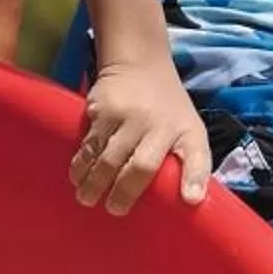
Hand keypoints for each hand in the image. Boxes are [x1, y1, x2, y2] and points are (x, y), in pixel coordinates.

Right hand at [73, 60, 210, 214]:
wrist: (140, 64)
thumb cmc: (168, 108)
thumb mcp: (190, 129)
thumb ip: (194, 162)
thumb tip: (193, 200)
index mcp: (184, 130)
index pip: (194, 155)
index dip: (193, 178)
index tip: (190, 200)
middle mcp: (156, 123)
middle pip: (139, 167)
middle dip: (123, 194)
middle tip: (113, 209)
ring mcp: (126, 115)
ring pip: (107, 159)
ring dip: (94, 184)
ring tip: (87, 198)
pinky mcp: (100, 110)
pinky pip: (88, 145)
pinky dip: (80, 165)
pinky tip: (78, 176)